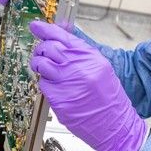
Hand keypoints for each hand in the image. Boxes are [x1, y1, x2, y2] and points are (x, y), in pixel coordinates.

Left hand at [29, 21, 146, 150]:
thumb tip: (62, 32)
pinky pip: (43, 84)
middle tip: (42, 53)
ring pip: (41, 64)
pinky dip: (46, 84)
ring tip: (44, 69)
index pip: (62, 36)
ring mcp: (67, 83)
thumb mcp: (100, 66)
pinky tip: (56, 88)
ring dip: (39, 64)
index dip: (45, 29)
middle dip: (41, 49)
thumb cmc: (108, 97)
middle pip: (48, 48)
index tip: (36, 26)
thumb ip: (80, 51)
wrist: (114, 124)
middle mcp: (78, 67)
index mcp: (90, 57)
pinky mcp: (59, 99)